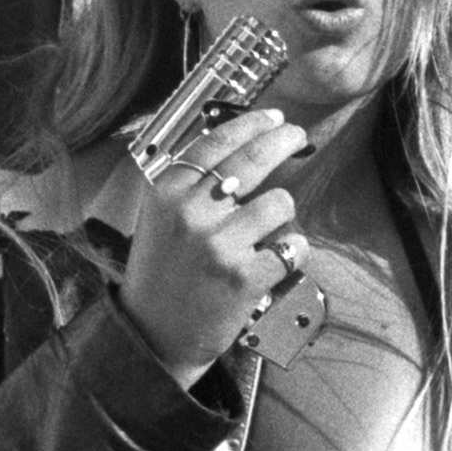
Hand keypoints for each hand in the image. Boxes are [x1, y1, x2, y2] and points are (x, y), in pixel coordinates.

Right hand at [118, 108, 310, 383]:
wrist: (154, 333)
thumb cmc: (162, 271)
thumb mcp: (160, 216)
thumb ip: (192, 182)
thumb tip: (242, 142)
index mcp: (167, 192)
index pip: (217, 141)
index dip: (252, 124)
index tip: (274, 117)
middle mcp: (191, 212)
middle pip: (254, 158)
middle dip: (285, 140)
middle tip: (297, 137)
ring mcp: (219, 245)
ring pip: (281, 202)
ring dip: (283, 214)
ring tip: (269, 230)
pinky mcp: (244, 277)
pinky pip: (293, 246)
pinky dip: (293, 250)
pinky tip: (278, 258)